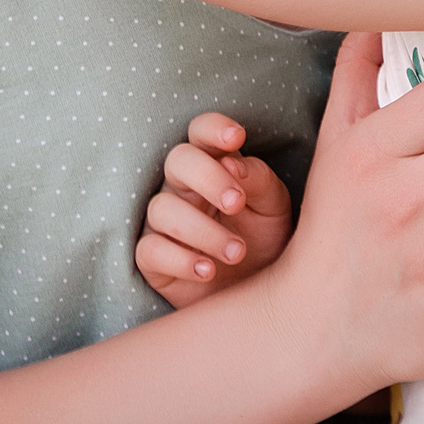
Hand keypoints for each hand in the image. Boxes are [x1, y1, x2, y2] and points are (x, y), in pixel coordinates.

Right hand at [135, 113, 293, 307]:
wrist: (258, 295)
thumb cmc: (264, 241)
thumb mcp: (273, 208)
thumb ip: (258, 180)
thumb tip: (233, 162)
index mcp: (213, 165)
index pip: (201, 132)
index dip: (213, 129)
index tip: (236, 138)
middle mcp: (183, 188)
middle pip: (177, 160)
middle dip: (208, 177)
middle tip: (237, 203)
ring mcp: (163, 222)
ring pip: (162, 209)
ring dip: (202, 230)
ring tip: (237, 252)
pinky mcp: (153, 258)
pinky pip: (150, 250)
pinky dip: (180, 260)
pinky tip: (209, 270)